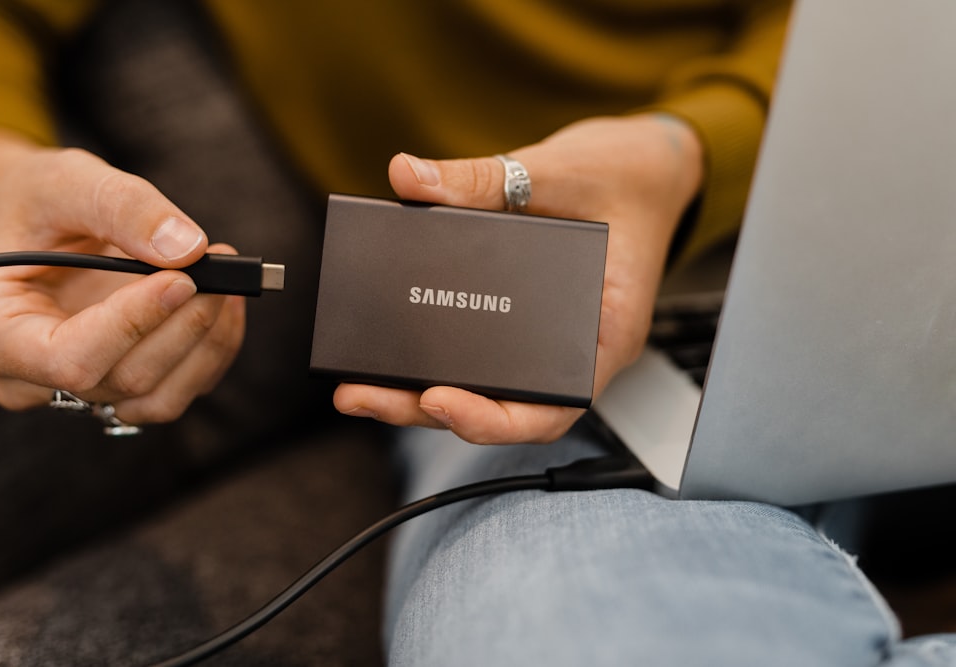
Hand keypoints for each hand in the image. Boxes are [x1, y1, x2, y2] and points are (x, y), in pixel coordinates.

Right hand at [0, 127, 244, 423]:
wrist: (45, 219)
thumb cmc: (39, 202)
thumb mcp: (68, 181)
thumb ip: (123, 207)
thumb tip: (187, 248)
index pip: (70, 360)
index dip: (132, 325)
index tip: (181, 279)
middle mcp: (34, 378)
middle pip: (125, 379)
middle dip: (183, 324)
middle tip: (219, 265)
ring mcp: (84, 389)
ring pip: (160, 398)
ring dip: (207, 343)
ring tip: (227, 282)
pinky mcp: (127, 387)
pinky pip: (182, 389)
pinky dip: (214, 348)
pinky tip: (224, 301)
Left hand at [334, 113, 702, 443]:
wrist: (646, 165)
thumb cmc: (625, 175)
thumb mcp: (560, 169)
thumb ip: (486, 177)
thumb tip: (409, 176)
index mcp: (605, 333)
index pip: (552, 407)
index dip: (493, 419)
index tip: (438, 400)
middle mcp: (574, 349)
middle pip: (500, 407)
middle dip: (424, 410)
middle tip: (359, 395)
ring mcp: (546, 339)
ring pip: (483, 387)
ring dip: (418, 394)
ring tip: (357, 386)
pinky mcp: (522, 319)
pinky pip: (479, 351)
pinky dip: (433, 357)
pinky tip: (388, 346)